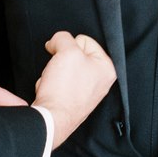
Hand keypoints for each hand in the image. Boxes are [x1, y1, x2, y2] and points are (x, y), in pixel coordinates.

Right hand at [32, 30, 117, 144]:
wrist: (50, 118)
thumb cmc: (64, 89)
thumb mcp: (66, 51)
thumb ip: (63, 38)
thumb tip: (56, 42)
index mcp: (106, 68)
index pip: (85, 40)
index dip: (69, 45)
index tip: (63, 55)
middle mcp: (100, 81)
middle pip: (74, 54)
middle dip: (61, 59)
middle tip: (59, 70)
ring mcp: (87, 92)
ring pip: (64, 68)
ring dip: (55, 71)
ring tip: (55, 82)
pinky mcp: (73, 101)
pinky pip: (59, 83)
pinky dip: (52, 84)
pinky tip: (51, 91)